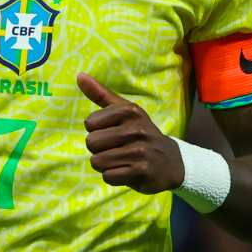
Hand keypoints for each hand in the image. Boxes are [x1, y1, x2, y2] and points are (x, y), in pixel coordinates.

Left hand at [77, 72, 183, 192]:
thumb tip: (79, 75)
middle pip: (91, 143)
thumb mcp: (125, 110)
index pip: (89, 123)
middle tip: (116, 148)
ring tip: (120, 160)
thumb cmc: (140, 133)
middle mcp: (136, 129)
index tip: (112, 132)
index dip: (96, 131)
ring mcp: (140, 151)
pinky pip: (108, 176)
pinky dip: (113, 176)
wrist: (172, 161)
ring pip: (97, 161)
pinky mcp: (142, 171)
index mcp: (130, 111)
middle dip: (98, 149)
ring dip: (104, 164)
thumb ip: (100, 94)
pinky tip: (127, 171)